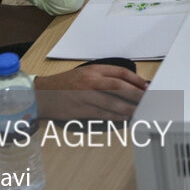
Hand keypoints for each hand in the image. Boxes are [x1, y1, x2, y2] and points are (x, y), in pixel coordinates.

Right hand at [34, 65, 148, 120]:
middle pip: (119, 87)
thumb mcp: (83, 73)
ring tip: (139, 111)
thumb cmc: (64, 84)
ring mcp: (86, 97)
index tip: (145, 86)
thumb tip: (125, 83)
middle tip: (147, 99)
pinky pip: (102, 114)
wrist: (42, 94)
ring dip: (128, 108)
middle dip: (136, 94)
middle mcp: (90, 82)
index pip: (120, 73)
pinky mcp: (81, 110)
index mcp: (93, 70)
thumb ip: (102, 76)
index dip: (136, 80)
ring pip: (113, 103)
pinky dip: (115, 117)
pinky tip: (124, 118)